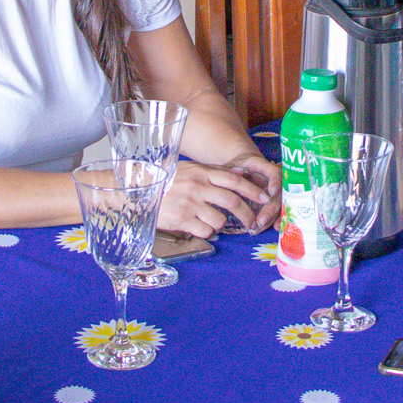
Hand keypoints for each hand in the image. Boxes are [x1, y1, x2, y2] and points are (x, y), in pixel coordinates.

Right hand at [156, 158, 276, 237]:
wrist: (138, 191)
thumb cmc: (166, 180)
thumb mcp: (190, 169)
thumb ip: (214, 172)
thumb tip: (241, 174)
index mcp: (202, 172)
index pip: (234, 180)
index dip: (252, 189)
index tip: (264, 198)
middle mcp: (198, 187)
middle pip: (232, 201)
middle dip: (247, 213)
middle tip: (252, 221)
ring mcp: (190, 204)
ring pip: (220, 220)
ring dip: (222, 225)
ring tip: (215, 223)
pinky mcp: (182, 220)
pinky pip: (205, 231)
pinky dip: (207, 232)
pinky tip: (200, 228)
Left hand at [222, 152, 281, 231]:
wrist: (243, 166)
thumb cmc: (236, 167)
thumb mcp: (232, 167)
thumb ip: (232, 173)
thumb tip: (232, 181)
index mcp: (264, 166)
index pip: (274, 172)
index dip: (275, 182)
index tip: (272, 192)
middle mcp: (274, 178)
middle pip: (279, 193)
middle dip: (271, 208)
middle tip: (261, 220)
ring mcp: (276, 190)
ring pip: (281, 203)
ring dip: (273, 216)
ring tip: (261, 226)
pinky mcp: (275, 200)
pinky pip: (280, 210)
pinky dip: (278, 218)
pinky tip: (275, 227)